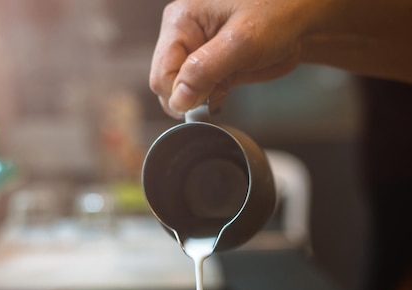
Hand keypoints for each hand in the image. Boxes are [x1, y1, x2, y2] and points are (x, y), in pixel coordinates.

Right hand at [149, 0, 304, 117]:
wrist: (301, 18)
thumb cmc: (276, 14)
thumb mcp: (241, 43)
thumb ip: (205, 71)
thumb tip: (178, 100)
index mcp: (181, 22)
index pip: (162, 74)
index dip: (180, 95)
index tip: (204, 101)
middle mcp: (183, 36)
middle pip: (167, 86)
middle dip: (190, 98)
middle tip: (220, 91)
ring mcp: (196, 53)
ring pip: (182, 93)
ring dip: (202, 100)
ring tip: (227, 84)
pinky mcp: (210, 67)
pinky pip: (198, 93)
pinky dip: (210, 100)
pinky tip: (227, 89)